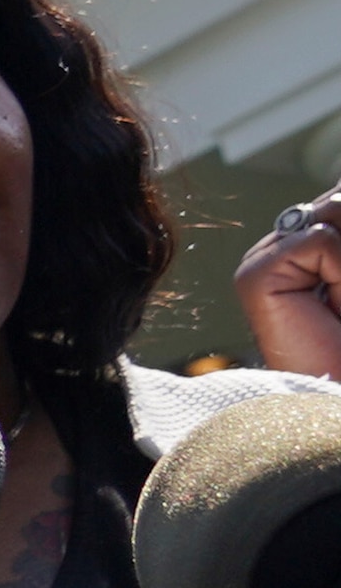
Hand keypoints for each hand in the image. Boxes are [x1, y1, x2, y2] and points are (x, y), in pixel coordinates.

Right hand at [239, 190, 340, 377]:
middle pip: (336, 202)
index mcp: (306, 251)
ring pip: (330, 212)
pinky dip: (340, 269)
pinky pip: (317, 239)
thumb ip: (340, 230)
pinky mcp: (254, 278)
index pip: (337, 203)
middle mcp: (278, 252)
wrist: (340, 386)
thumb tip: (335, 201)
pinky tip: (330, 306)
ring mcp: (262, 263)